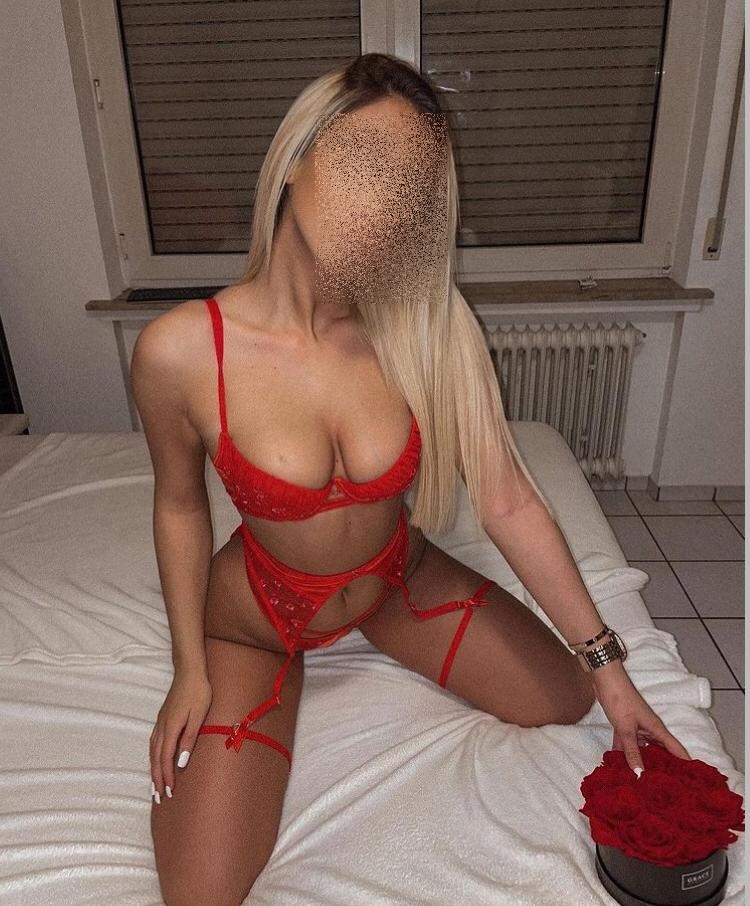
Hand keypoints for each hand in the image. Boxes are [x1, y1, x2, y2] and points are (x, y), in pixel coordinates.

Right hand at [149, 670, 211, 802]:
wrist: (189, 671)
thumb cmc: (198, 692)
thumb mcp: (199, 716)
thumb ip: (189, 739)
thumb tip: (180, 763)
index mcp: (171, 728)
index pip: (166, 758)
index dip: (166, 776)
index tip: (169, 792)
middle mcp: (162, 727)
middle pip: (156, 758)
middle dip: (156, 779)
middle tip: (158, 797)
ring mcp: (160, 723)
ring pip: (152, 752)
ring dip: (153, 770)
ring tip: (154, 786)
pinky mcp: (162, 719)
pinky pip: (153, 743)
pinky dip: (153, 757)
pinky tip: (155, 761)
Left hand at [591, 664, 690, 775]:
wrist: (605, 680)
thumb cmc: (620, 700)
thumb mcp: (626, 728)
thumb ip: (632, 751)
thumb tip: (640, 775)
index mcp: (657, 729)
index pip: (677, 750)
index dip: (686, 765)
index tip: (692, 783)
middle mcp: (650, 730)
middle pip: (661, 752)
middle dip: (663, 768)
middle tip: (666, 790)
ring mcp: (637, 728)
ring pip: (643, 749)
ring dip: (642, 762)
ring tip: (644, 783)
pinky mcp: (625, 726)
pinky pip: (627, 744)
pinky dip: (624, 753)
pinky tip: (620, 767)